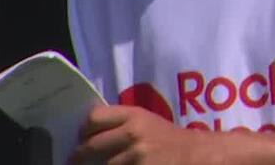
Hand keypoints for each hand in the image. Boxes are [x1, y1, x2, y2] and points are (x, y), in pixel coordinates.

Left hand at [68, 104, 220, 164]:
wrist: (198, 156)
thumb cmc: (170, 140)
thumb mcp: (146, 122)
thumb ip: (121, 123)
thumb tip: (85, 134)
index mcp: (134, 115)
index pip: (93, 118)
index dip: (83, 131)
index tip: (81, 139)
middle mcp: (132, 134)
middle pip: (88, 147)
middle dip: (79, 158)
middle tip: (76, 162)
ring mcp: (136, 157)